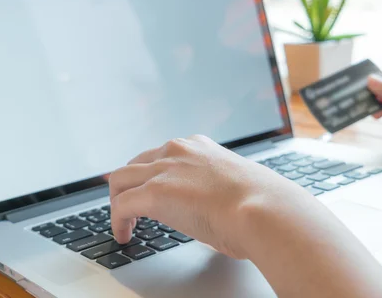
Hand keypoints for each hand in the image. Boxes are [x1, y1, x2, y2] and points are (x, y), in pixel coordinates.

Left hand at [108, 134, 302, 258]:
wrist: (264, 210)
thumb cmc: (261, 204)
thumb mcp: (235, 186)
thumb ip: (218, 191)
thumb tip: (214, 210)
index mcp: (199, 147)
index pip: (162, 154)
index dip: (152, 174)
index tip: (149, 188)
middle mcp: (177, 151)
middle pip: (135, 163)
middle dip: (129, 184)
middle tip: (128, 204)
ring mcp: (164, 169)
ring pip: (120, 179)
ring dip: (118, 200)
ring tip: (123, 221)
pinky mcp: (153, 192)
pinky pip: (121, 205)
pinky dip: (118, 221)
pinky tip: (124, 234)